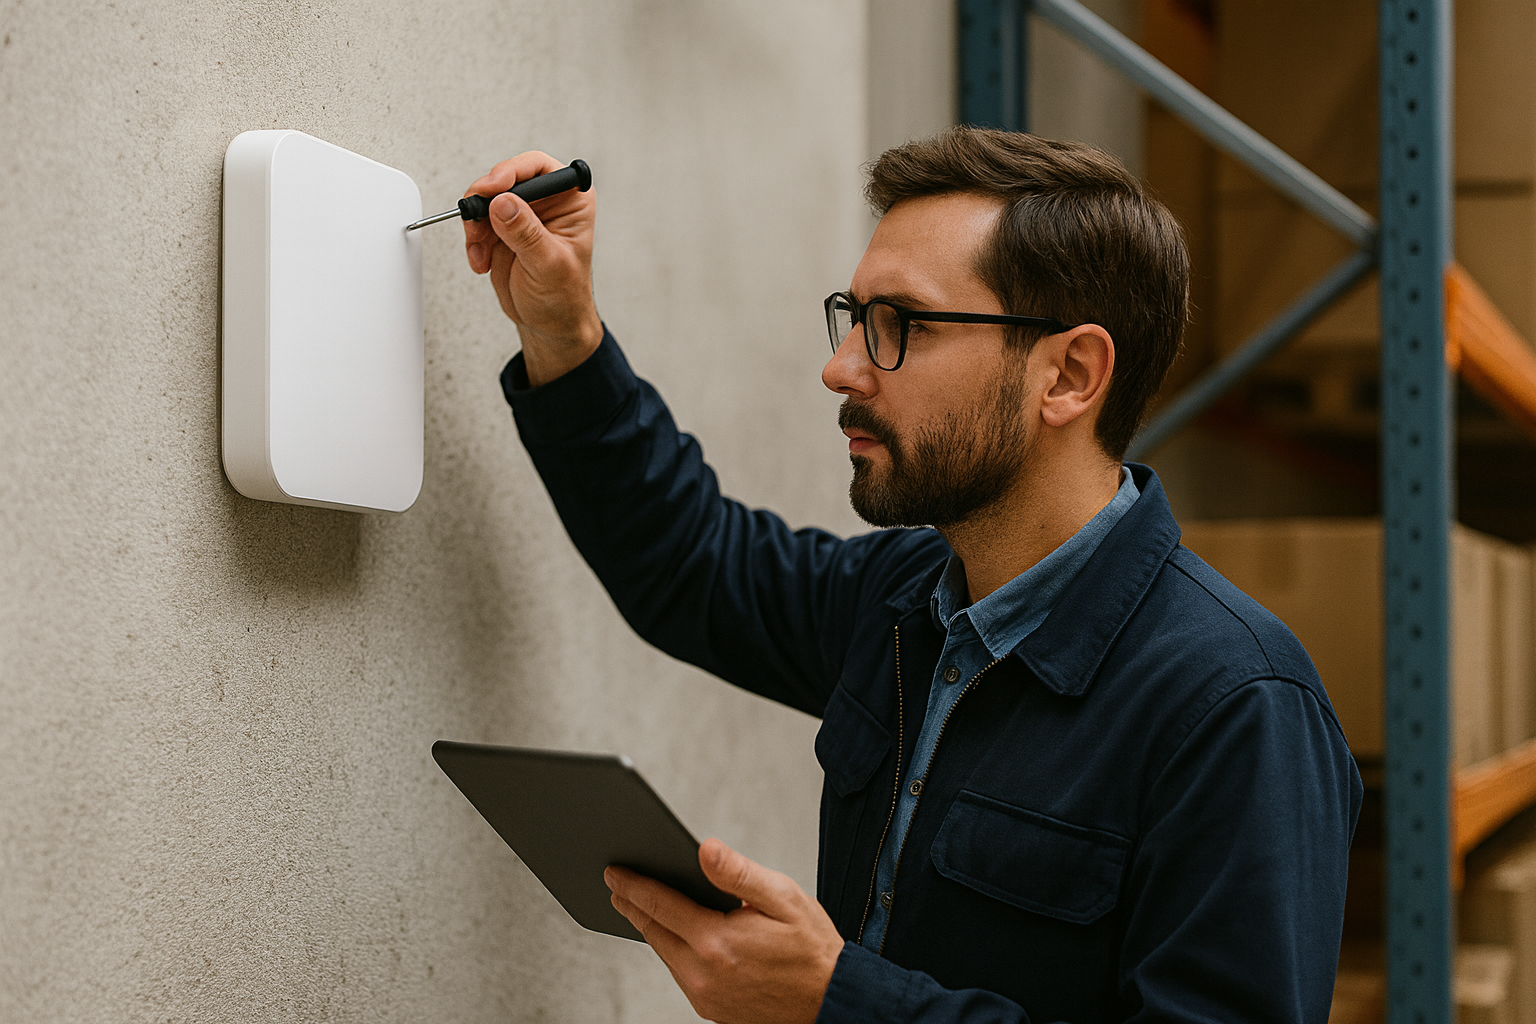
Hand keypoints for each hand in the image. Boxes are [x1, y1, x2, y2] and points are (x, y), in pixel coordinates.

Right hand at [463, 151, 604, 386]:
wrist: (549, 324)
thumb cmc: (564, 297)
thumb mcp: (549, 265)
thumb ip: (527, 234)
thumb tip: (504, 203)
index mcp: (571, 200)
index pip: (540, 167)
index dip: (513, 171)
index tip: (494, 187)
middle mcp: (546, 202)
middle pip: (505, 178)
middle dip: (485, 199)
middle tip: (476, 219)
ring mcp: (521, 215)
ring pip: (485, 199)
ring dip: (475, 223)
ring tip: (480, 250)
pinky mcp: (501, 230)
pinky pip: (476, 222)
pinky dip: (473, 240)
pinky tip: (482, 261)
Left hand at [606, 838, 844, 1023]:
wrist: (831, 999)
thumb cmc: (811, 947)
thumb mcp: (783, 898)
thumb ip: (739, 874)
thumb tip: (704, 849)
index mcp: (717, 943)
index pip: (661, 906)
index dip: (634, 886)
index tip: (614, 872)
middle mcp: (703, 974)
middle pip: (654, 932)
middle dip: (633, 905)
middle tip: (616, 885)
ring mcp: (704, 996)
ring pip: (664, 954)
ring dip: (651, 928)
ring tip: (639, 904)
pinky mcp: (710, 1008)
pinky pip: (680, 972)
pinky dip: (671, 949)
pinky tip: (673, 933)